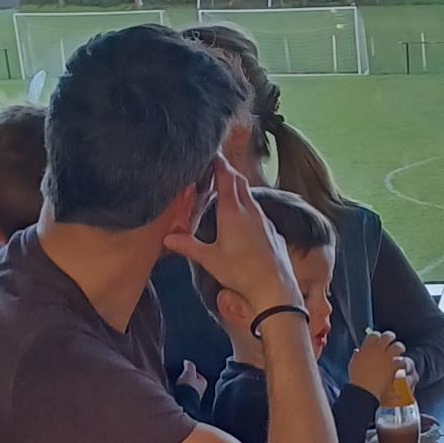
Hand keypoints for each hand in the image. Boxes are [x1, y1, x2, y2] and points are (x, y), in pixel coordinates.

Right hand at [161, 153, 303, 319]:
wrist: (275, 289)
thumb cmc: (242, 273)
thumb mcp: (210, 259)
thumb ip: (188, 245)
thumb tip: (168, 238)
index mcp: (232, 210)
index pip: (225, 175)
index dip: (218, 162)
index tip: (211, 153)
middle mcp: (250, 210)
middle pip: (239, 180)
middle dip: (227, 171)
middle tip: (215, 168)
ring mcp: (264, 219)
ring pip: (250, 195)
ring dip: (238, 188)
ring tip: (226, 191)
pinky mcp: (272, 231)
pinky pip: (259, 211)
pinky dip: (248, 206)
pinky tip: (243, 218)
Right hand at [349, 331, 411, 408]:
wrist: (364, 390)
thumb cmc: (357, 378)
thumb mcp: (353, 363)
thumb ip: (357, 355)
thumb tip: (358, 351)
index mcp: (367, 347)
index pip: (374, 334)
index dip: (377, 335)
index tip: (378, 338)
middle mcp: (377, 349)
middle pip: (387, 336)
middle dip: (390, 337)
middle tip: (391, 339)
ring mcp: (387, 358)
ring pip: (397, 346)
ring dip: (399, 347)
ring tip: (400, 349)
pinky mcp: (394, 367)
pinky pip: (401, 360)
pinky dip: (402, 361)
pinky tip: (402, 363)